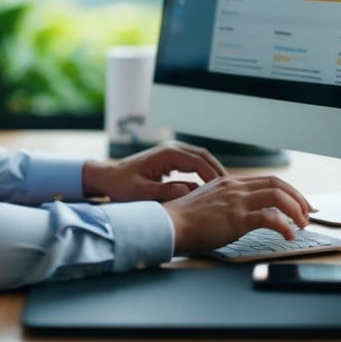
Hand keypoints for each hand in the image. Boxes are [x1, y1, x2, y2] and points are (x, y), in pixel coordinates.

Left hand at [82, 140, 227, 202]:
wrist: (107, 179)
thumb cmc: (121, 186)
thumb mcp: (140, 192)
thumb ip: (163, 191)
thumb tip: (187, 191)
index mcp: (167, 154)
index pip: (199, 161)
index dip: (214, 176)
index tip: (226, 191)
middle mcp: (171, 149)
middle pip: (204, 157)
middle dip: (218, 172)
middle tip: (233, 190)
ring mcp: (171, 154)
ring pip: (200, 160)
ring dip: (212, 173)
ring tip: (225, 192)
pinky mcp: (170, 161)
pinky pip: (192, 166)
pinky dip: (203, 175)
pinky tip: (209, 191)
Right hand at [162, 174, 315, 252]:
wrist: (169, 225)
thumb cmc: (183, 220)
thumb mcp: (208, 203)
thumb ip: (225, 202)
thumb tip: (242, 214)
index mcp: (229, 183)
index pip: (268, 180)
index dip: (288, 192)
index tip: (298, 204)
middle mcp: (235, 188)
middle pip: (278, 184)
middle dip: (298, 199)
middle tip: (307, 214)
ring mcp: (237, 201)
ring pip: (278, 197)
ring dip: (296, 211)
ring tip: (302, 225)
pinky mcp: (237, 218)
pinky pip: (270, 219)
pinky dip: (285, 227)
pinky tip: (289, 236)